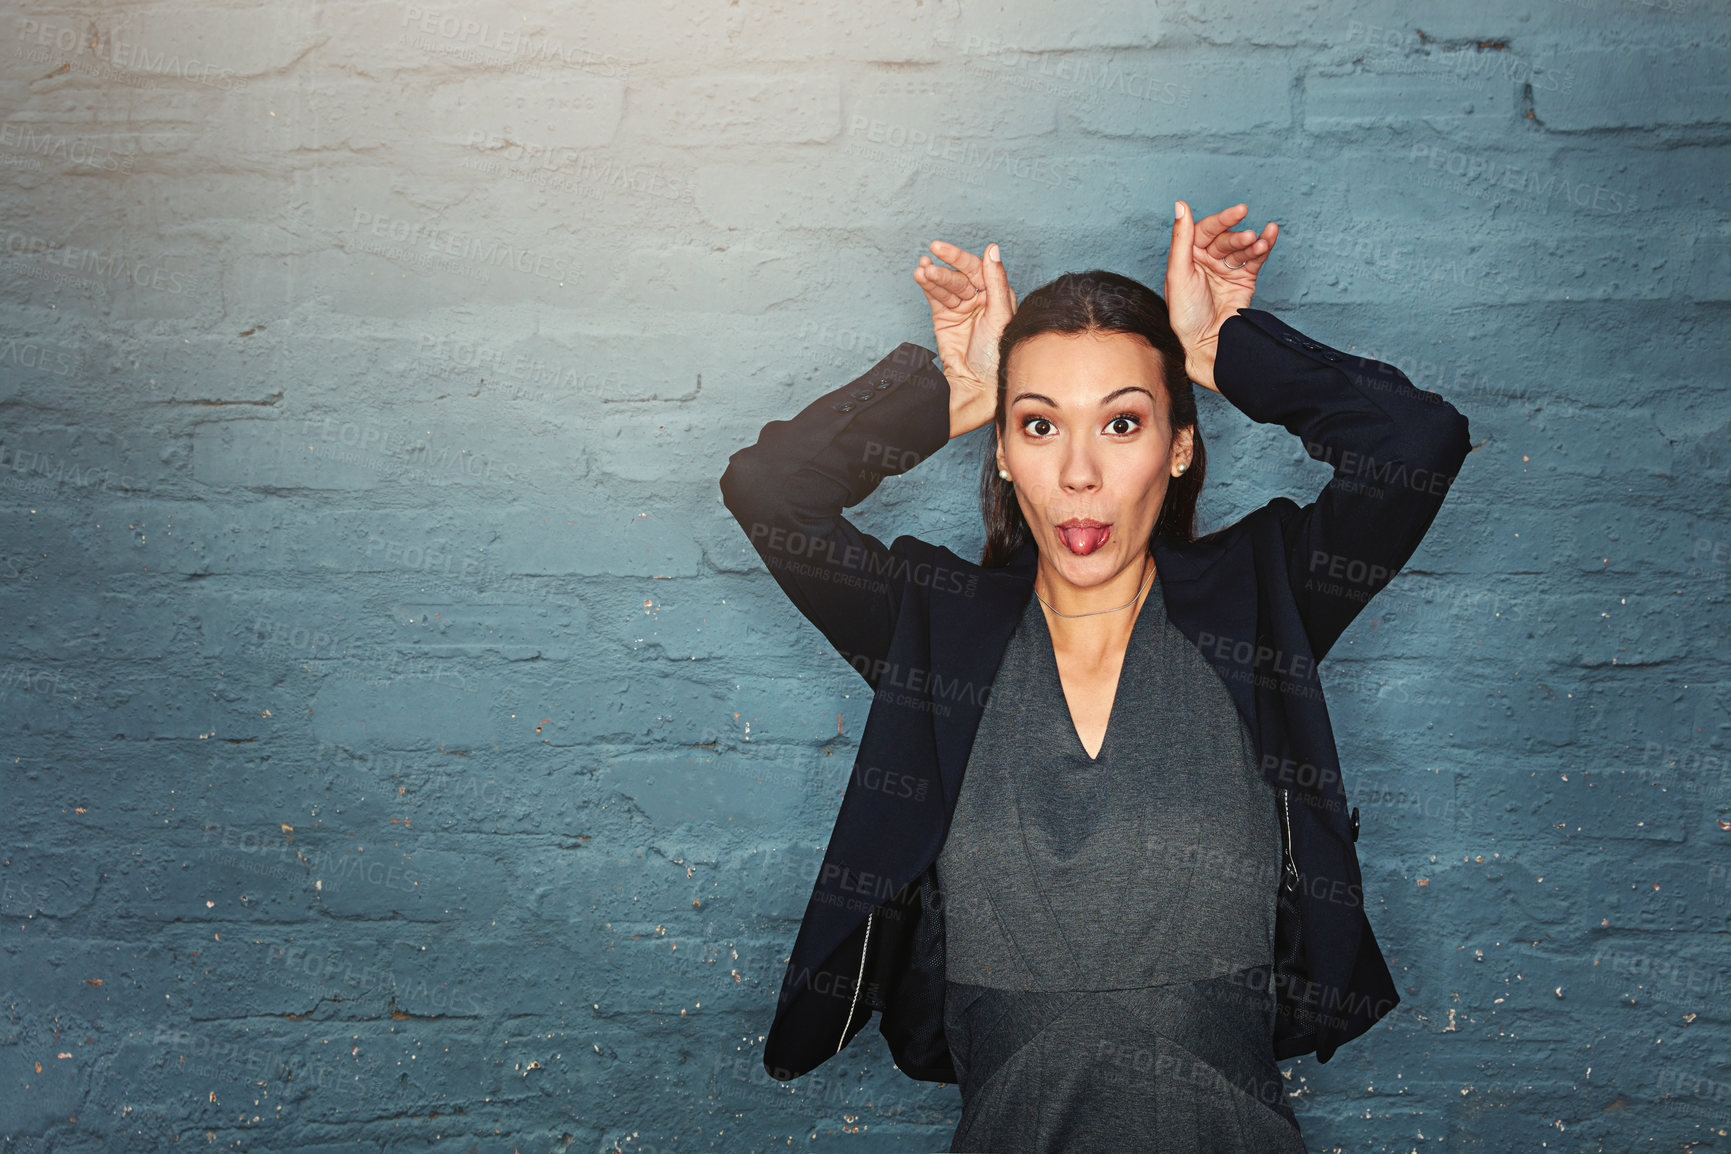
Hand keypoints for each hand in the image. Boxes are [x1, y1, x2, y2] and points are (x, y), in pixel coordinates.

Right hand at [913, 240, 1017, 438]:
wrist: (976, 385)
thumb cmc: (995, 355)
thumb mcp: (1000, 316)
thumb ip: (996, 281)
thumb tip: (992, 249)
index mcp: (997, 295)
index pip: (977, 269)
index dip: (959, 258)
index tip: (942, 249)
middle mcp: (979, 299)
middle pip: (958, 277)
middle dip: (942, 271)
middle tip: (927, 264)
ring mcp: (960, 308)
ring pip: (944, 286)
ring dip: (931, 277)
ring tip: (920, 271)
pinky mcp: (944, 318)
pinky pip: (934, 297)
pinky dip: (926, 286)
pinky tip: (919, 274)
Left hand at [1165, 201, 1278, 392]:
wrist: (1206, 344)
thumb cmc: (1186, 315)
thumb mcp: (1178, 274)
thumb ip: (1181, 239)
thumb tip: (1180, 205)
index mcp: (1187, 257)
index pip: (1205, 230)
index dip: (1222, 219)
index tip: (1239, 211)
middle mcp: (1206, 261)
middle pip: (1226, 238)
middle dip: (1238, 237)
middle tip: (1249, 237)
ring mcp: (1225, 270)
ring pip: (1242, 248)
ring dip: (1253, 243)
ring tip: (1260, 243)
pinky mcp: (1243, 280)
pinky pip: (1255, 259)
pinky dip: (1264, 247)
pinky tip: (1270, 236)